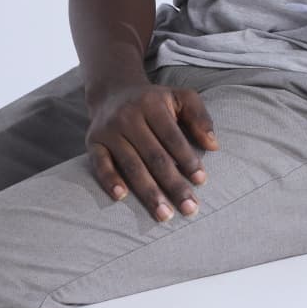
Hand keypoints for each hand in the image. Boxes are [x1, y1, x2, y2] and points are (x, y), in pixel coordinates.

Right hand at [86, 81, 216, 221]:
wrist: (113, 93)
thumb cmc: (154, 101)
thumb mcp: (181, 97)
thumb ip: (199, 117)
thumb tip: (214, 145)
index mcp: (152, 105)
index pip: (172, 137)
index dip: (187, 159)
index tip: (201, 181)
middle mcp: (128, 117)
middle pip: (154, 156)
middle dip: (173, 184)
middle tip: (189, 208)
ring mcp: (109, 131)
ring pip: (131, 165)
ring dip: (148, 192)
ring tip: (164, 215)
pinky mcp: (93, 142)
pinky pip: (100, 164)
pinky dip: (109, 180)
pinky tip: (121, 197)